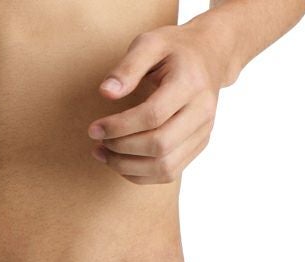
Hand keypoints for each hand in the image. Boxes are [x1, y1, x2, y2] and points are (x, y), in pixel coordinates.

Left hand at [87, 21, 230, 184]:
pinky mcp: (198, 146)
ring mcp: (203, 132)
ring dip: (128, 167)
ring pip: (165, 167)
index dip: (119, 127)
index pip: (153, 115)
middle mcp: (202, 111)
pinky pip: (168, 174)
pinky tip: (120, 162)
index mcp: (190, 83)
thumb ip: (127, 67)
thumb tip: (106, 93)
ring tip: (103, 154)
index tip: (94, 129)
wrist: (211, 55)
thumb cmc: (174, 49)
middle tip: (98, 142)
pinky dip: (140, 175)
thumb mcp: (150, 43)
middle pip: (159, 145)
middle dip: (121, 149)